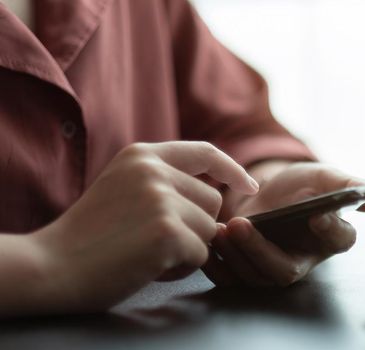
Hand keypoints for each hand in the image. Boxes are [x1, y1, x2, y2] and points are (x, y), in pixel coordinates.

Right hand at [26, 142, 257, 313]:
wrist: (50, 266)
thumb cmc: (88, 236)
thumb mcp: (124, 188)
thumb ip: (165, 183)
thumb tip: (218, 195)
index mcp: (143, 155)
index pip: (205, 152)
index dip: (233, 169)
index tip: (250, 186)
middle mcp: (154, 170)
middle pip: (213, 200)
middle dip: (196, 226)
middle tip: (153, 240)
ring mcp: (161, 198)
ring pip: (210, 228)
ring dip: (188, 248)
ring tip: (147, 252)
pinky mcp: (167, 230)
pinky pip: (200, 254)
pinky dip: (180, 267)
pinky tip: (147, 265)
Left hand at [202, 162, 364, 286]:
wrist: (270, 192)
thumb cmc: (303, 186)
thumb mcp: (324, 177)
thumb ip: (347, 183)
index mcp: (332, 236)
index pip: (339, 238)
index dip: (329, 230)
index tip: (317, 214)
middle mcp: (305, 260)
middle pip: (285, 270)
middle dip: (259, 250)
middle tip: (240, 224)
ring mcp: (274, 268)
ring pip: (254, 276)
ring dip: (234, 255)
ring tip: (222, 228)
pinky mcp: (247, 270)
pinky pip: (230, 279)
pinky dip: (217, 265)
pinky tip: (211, 241)